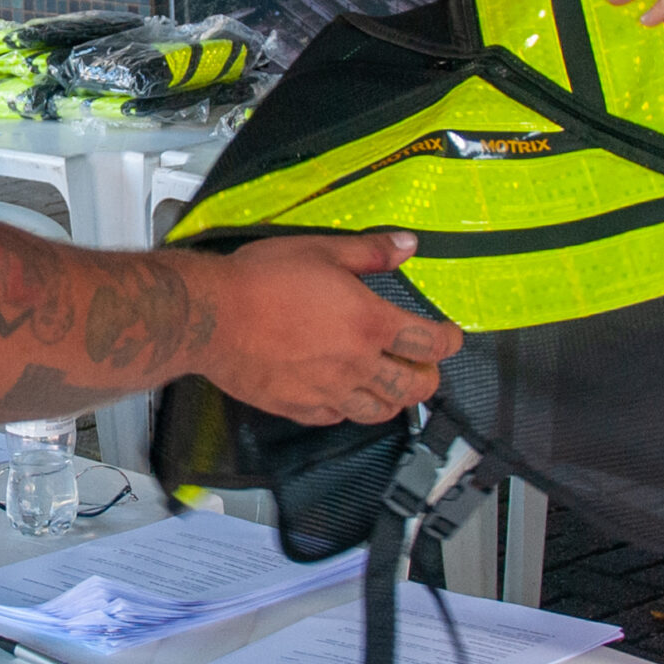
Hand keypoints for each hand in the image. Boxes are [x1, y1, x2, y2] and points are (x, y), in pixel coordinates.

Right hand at [201, 232, 462, 425]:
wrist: (212, 316)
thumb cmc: (262, 280)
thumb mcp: (322, 250)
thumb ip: (370, 252)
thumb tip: (407, 245)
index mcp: (369, 323)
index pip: (427, 342)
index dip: (448, 341)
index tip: (451, 337)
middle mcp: (355, 364)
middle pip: (412, 386)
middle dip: (428, 378)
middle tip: (427, 368)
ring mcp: (327, 391)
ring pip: (379, 411)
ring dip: (395, 401)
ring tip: (395, 390)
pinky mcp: (298, 407)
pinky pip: (336, 418)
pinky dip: (350, 411)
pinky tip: (346, 399)